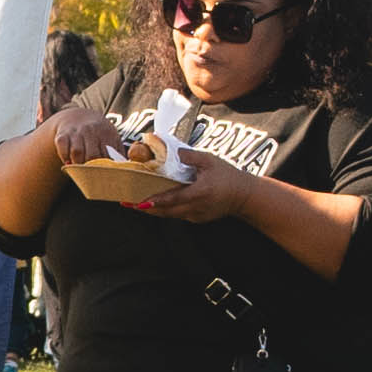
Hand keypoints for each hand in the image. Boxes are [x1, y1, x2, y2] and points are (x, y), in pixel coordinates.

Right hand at [46, 107, 135, 168]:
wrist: (78, 118)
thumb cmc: (99, 135)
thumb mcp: (112, 140)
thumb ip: (119, 155)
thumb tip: (128, 172)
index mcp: (107, 133)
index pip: (107, 155)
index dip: (106, 168)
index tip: (106, 177)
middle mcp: (91, 130)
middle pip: (91, 156)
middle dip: (92, 169)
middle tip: (93, 176)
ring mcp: (76, 132)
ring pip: (76, 153)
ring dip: (78, 165)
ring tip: (81, 170)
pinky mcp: (62, 135)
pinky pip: (62, 149)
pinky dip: (65, 158)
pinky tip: (69, 162)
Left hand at [125, 161, 253, 224]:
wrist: (244, 195)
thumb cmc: (227, 176)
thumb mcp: (210, 160)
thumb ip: (190, 156)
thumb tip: (172, 152)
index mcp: (199, 193)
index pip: (172, 199)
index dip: (154, 201)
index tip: (138, 202)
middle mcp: (196, 208)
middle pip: (165, 211)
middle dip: (145, 208)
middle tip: (127, 203)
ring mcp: (196, 216)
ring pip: (169, 215)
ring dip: (152, 210)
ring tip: (134, 204)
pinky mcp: (197, 219)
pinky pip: (177, 215)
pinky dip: (164, 210)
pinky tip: (154, 204)